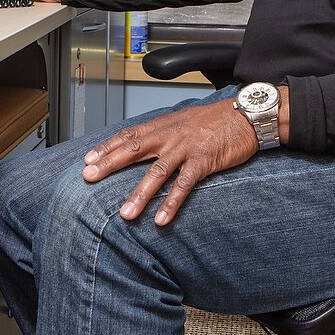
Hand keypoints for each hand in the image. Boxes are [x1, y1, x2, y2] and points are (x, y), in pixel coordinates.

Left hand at [83, 101, 260, 225]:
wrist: (247, 115)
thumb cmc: (216, 120)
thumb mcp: (184, 121)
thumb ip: (164, 133)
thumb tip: (145, 145)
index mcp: (163, 125)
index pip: (128, 135)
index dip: (107, 147)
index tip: (87, 159)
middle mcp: (170, 135)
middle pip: (134, 149)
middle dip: (109, 164)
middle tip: (88, 177)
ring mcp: (186, 148)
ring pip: (157, 172)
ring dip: (139, 194)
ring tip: (125, 214)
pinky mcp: (204, 161)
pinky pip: (184, 185)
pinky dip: (172, 203)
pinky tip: (161, 219)